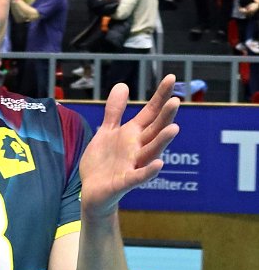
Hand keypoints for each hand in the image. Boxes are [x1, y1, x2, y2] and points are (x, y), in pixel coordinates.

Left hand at [79, 75, 180, 217]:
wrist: (92, 191)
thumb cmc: (103, 162)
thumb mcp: (107, 132)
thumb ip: (115, 111)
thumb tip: (123, 85)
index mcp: (133, 135)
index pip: (151, 112)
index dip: (160, 96)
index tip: (171, 77)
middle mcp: (137, 148)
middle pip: (155, 130)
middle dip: (165, 117)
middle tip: (176, 101)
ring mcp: (133, 165)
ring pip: (151, 152)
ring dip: (162, 141)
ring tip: (174, 128)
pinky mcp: (125, 182)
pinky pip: (139, 176)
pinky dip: (149, 171)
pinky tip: (159, 164)